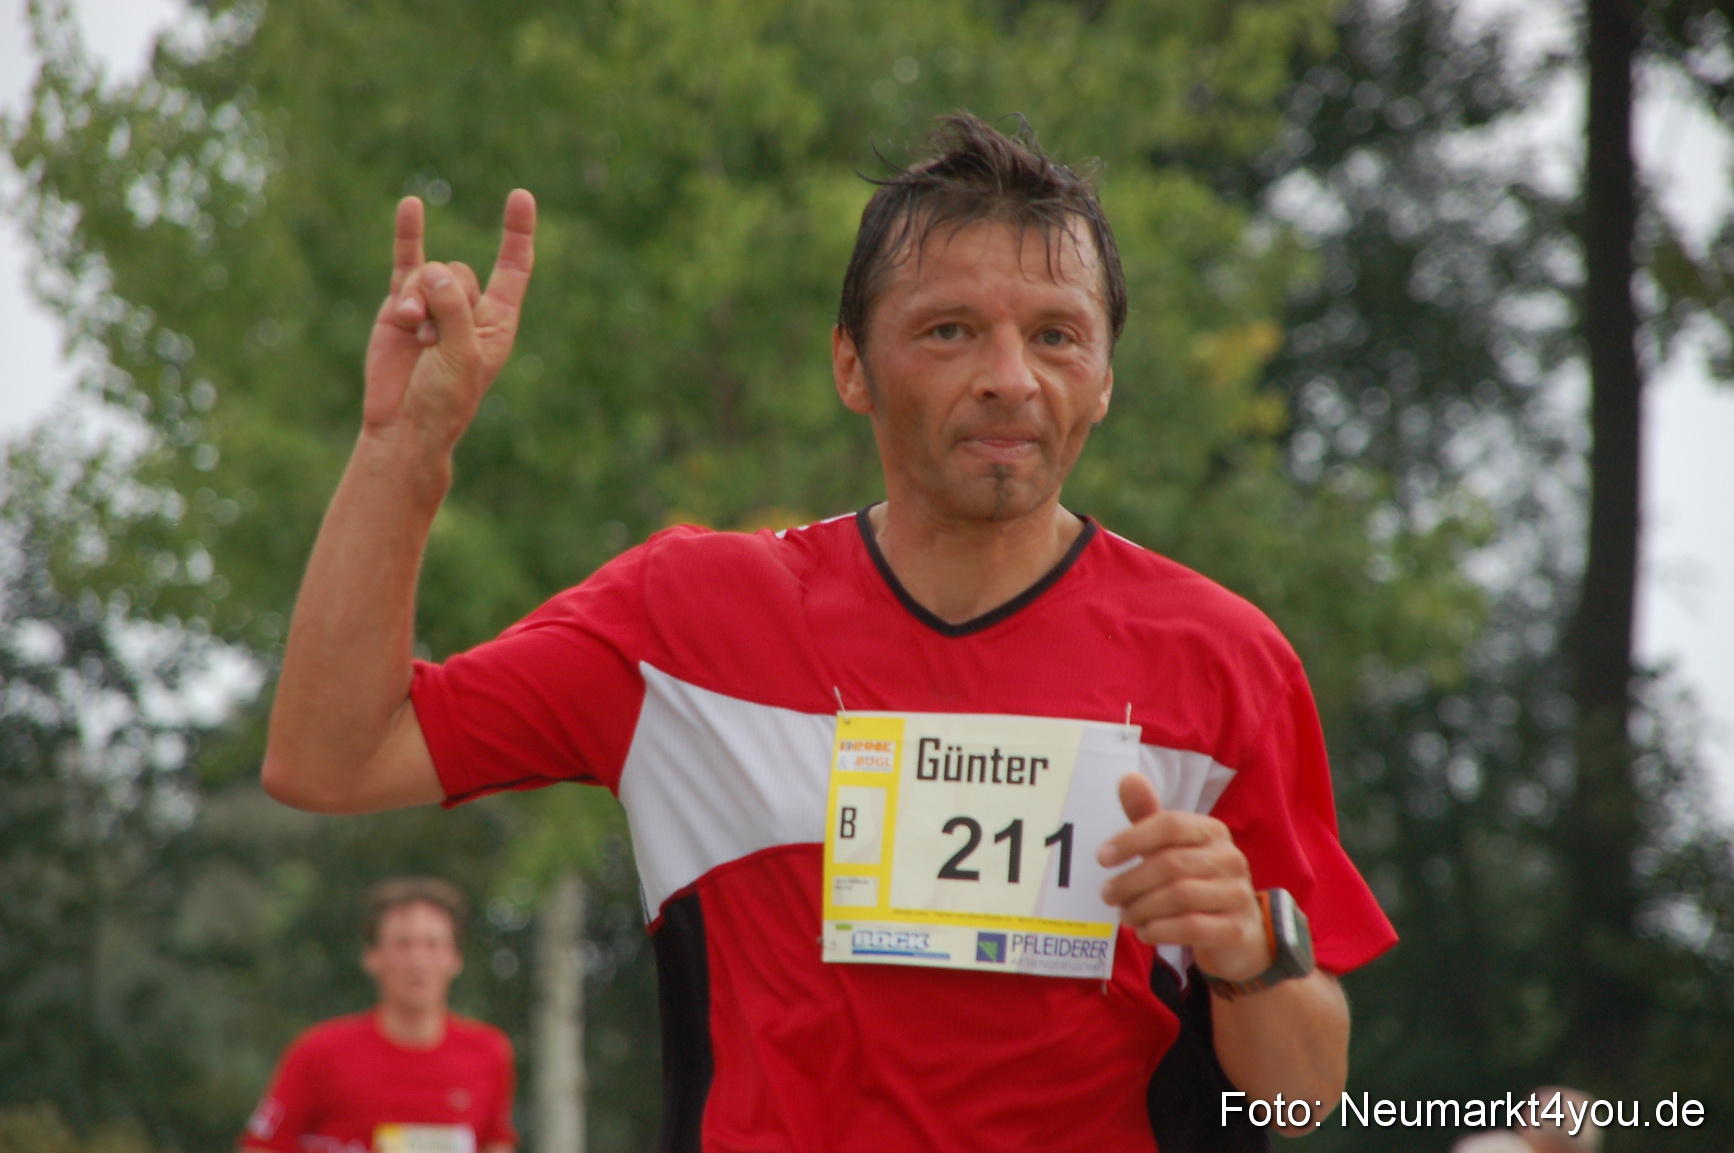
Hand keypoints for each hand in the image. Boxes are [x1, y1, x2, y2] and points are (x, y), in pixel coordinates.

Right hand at [363, 189, 536, 449]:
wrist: (404, 422)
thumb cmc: (445, 398)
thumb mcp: (461, 355)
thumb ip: (453, 310)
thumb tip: (434, 270)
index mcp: (497, 321)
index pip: (513, 268)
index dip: (518, 233)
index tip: (521, 196)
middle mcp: (467, 308)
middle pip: (459, 272)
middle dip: (443, 299)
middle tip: (433, 339)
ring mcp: (433, 303)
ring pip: (428, 274)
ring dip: (418, 300)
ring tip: (415, 332)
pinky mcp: (400, 304)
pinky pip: (405, 262)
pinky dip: (408, 235)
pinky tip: (411, 206)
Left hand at [1096, 773, 1270, 980]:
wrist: (1237, 932)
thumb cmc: (1195, 881)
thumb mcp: (1171, 849)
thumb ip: (1147, 818)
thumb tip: (1128, 778)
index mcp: (1212, 831)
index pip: (1170, 824)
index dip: (1132, 839)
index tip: (1102, 857)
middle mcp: (1230, 858)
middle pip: (1171, 863)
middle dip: (1131, 881)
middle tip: (1108, 895)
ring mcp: (1237, 894)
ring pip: (1180, 896)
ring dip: (1142, 908)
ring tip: (1125, 915)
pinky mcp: (1236, 929)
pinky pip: (1192, 927)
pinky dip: (1160, 930)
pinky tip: (1145, 932)